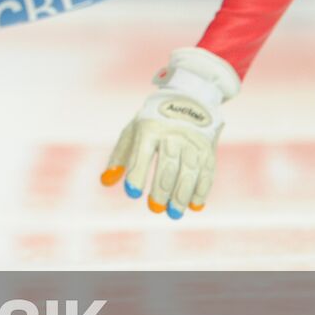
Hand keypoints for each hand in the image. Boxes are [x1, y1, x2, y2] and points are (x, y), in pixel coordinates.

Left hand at [102, 46, 239, 218]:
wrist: (188, 101)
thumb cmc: (152, 122)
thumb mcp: (133, 132)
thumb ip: (119, 157)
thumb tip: (105, 182)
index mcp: (150, 129)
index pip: (143, 154)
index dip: (137, 174)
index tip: (132, 193)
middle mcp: (173, 135)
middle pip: (168, 165)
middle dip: (161, 189)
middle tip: (155, 209)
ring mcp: (193, 142)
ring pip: (190, 171)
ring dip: (182, 194)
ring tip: (174, 213)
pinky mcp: (208, 149)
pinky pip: (207, 173)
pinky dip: (201, 191)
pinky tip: (194, 206)